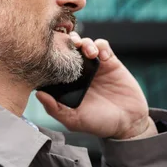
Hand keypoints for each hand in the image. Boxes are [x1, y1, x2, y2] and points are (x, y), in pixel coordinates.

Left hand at [36, 32, 157, 139]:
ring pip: (84, 43)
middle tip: (66, 45)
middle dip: (65, 42)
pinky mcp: (111, 62)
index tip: (47, 55)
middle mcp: (79, 72)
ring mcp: (95, 66)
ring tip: (86, 51)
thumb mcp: (74, 120)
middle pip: (68, 49)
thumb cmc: (99, 123)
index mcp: (67, 83)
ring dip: (83, 43)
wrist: (128, 122)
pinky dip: (100, 46)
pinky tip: (100, 55)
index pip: (54, 64)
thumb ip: (55, 109)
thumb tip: (38, 94)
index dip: (50, 56)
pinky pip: (103, 46)